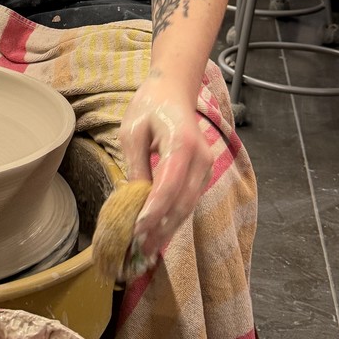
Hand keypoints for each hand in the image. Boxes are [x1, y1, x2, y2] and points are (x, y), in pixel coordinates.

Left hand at [119, 75, 212, 268]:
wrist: (173, 90)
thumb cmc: (149, 106)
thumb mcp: (132, 132)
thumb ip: (137, 165)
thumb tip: (136, 200)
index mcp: (182, 143)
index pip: (168, 185)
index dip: (153, 211)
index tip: (136, 230)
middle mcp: (200, 158)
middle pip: (182, 202)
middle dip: (161, 228)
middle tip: (140, 249)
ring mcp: (205, 167)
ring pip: (188, 205)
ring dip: (168, 228)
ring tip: (147, 248)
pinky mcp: (202, 172)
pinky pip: (188, 199)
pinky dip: (173, 216)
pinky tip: (158, 230)